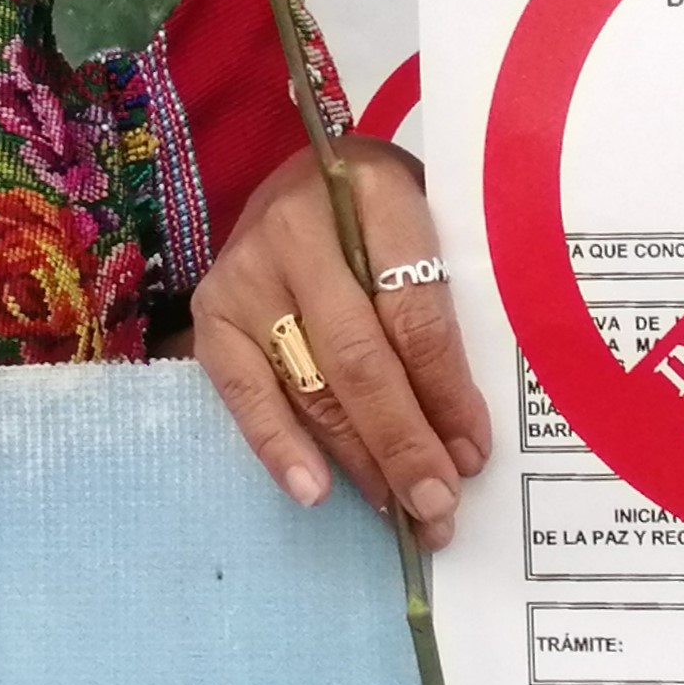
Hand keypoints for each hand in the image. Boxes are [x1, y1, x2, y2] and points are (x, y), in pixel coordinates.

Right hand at [194, 141, 491, 545]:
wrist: (307, 173)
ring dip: (357, 457)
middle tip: (438, 505)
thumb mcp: (429, 231)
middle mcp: (299, 227)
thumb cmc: (384, 214)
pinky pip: (244, 391)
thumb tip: (460, 438)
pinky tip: (314, 490)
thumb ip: (441, 313)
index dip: (445, 392)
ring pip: (308, 383)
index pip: (413, 311)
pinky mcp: (210, 308)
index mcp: (374, 192)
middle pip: (358, 355)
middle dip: (402, 441)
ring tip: (398, 510)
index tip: (473, 454)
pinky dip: (278, 446)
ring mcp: (246, 269)